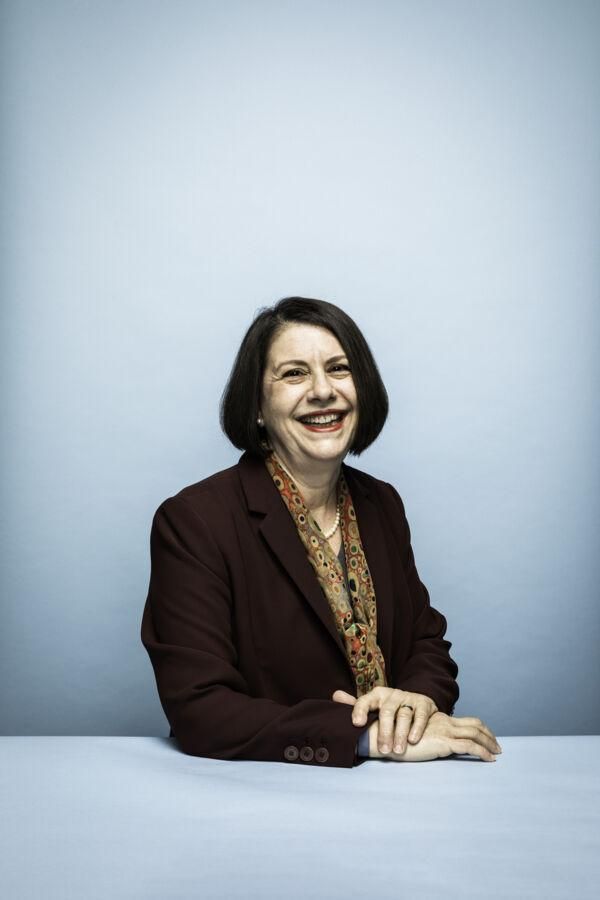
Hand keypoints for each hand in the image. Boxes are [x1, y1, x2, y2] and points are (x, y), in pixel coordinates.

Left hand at [332, 687, 437, 754]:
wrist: (420, 706)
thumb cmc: (392, 711)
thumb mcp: (375, 708)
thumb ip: (357, 705)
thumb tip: (336, 696)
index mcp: (377, 695)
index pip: (366, 701)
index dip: (360, 710)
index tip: (357, 724)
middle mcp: (392, 695)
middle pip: (387, 711)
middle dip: (384, 732)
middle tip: (382, 751)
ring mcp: (408, 698)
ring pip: (404, 715)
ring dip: (400, 734)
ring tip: (398, 751)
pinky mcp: (424, 703)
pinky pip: (420, 715)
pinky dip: (417, 728)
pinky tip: (413, 740)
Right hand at [369, 711, 501, 761]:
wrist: (386, 737)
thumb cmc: (396, 740)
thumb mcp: (416, 737)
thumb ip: (427, 738)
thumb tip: (437, 747)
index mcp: (439, 720)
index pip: (466, 721)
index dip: (480, 729)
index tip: (488, 738)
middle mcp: (444, 723)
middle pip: (475, 725)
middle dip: (489, 735)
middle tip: (497, 747)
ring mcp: (444, 731)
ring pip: (476, 734)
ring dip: (489, 744)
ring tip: (497, 754)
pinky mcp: (443, 742)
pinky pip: (469, 746)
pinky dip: (482, 752)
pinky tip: (489, 759)